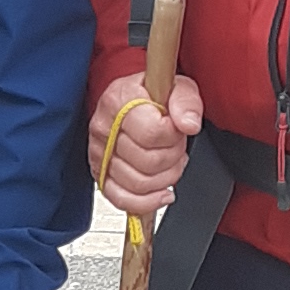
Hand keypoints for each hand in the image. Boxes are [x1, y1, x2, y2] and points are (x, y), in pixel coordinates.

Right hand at [87, 70, 205, 217]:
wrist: (134, 100)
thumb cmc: (152, 94)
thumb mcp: (176, 86)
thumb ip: (186, 101)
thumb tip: (188, 123)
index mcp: (119, 100)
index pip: (151, 132)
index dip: (172, 135)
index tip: (175, 127)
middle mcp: (104, 128)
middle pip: (147, 161)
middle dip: (172, 156)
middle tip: (175, 145)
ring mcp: (100, 154)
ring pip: (138, 183)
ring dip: (164, 178)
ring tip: (169, 162)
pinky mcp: (101, 175)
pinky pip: (121, 199)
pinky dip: (146, 202)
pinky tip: (162, 193)